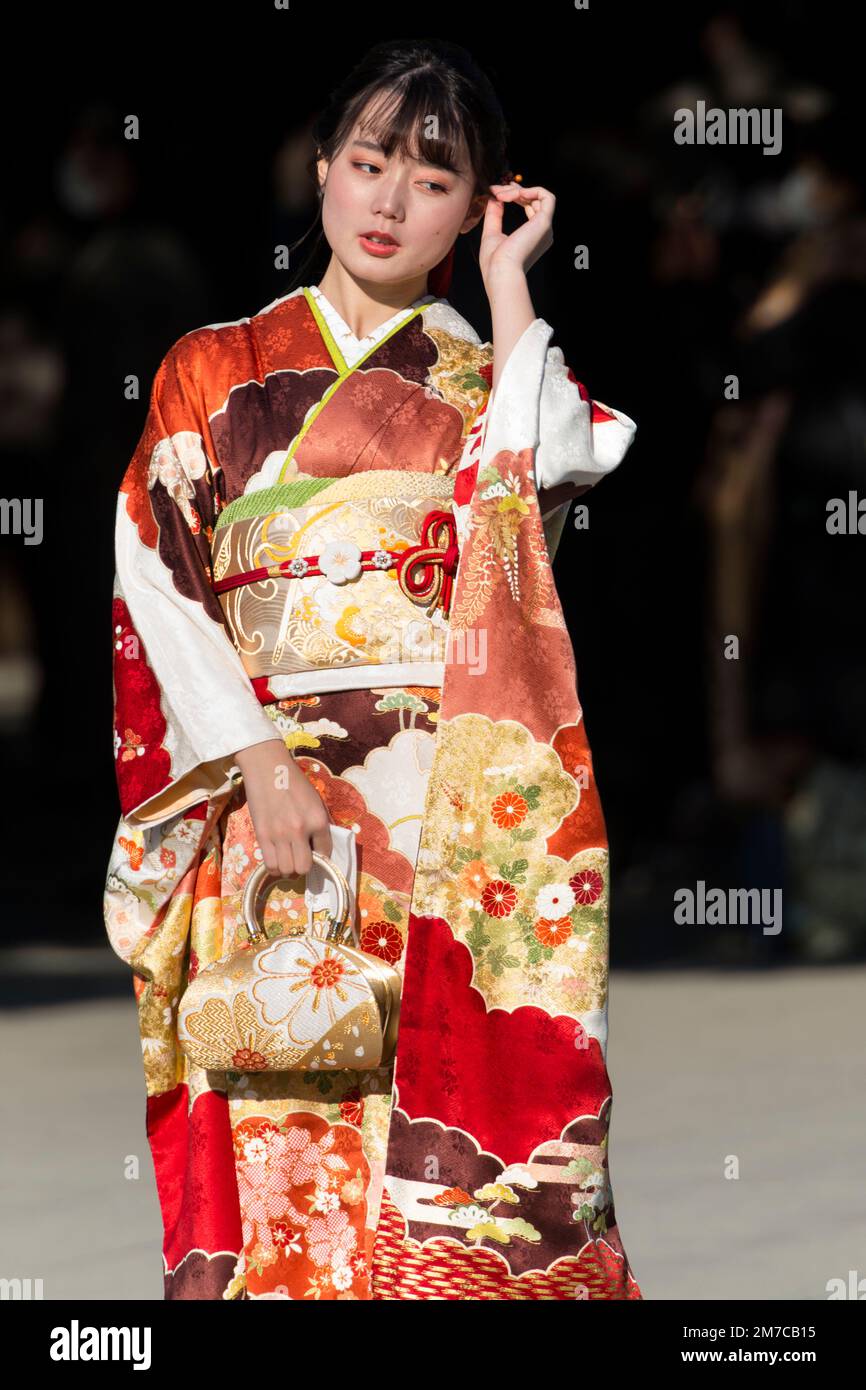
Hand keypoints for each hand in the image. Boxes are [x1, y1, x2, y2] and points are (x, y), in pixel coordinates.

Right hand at [233, 738, 331, 876]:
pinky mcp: (262, 836)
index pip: (325, 853)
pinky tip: (276, 860)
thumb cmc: (294, 782)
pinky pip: (269, 865)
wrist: (268, 768)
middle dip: (304, 866)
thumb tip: (320, 848)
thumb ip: (319, 825)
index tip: (315, 853)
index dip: (321, 856)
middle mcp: (300, 830)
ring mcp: (279, 835)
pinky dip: (274, 867)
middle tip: (300, 858)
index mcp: (317, 820)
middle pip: (304, 868)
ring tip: (287, 859)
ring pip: (286, 870)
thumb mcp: (316, 801)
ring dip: (288, 868)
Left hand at [479, 180, 554, 284]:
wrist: (501, 272)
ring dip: (517, 191)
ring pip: (538, 197)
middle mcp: (542, 232)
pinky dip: (531, 190)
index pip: (528, 207)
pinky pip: (547, 197)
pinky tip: (515, 194)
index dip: (514, 195)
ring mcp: (545, 228)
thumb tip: (494, 197)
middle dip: (513, 191)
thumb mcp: (492, 233)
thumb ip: (495, 214)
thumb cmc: (495, 263)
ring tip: (500, 195)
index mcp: (532, 237)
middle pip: (533, 200)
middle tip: (496, 190)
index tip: (497, 192)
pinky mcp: (545, 223)